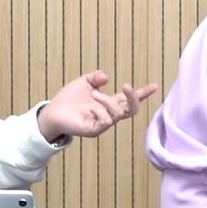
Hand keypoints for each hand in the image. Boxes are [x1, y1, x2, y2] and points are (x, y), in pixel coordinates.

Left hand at [37, 70, 157, 140]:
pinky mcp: (93, 130)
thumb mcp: (84, 82)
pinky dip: (99, 112)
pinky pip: (105, 122)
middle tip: (126, 86)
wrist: (52, 112)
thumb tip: (106, 77)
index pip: (130, 99)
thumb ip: (96, 78)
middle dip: (133, 98)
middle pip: (132, 109)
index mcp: (110, 102)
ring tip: (94, 94)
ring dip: (108, 101)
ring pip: (118, 113)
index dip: (143, 93)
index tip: (154, 85)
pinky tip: (90, 108)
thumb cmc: (69, 99)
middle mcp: (109, 114)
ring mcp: (103, 123)